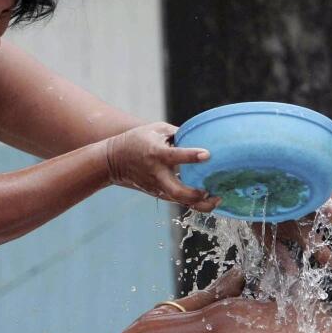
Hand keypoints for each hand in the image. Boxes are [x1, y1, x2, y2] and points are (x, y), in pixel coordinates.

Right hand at [105, 122, 219, 211]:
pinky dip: (194, 202)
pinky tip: (209, 199)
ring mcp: (157, 186)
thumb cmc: (138, 140)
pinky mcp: (158, 193)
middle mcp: (157, 173)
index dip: (192, 156)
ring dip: (200, 203)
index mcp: (157, 154)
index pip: (175, 156)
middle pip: (177, 191)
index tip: (207, 154)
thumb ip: (180, 133)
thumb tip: (202, 134)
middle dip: (195, 195)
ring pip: (180, 201)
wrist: (114, 160)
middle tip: (211, 191)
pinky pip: (179, 200)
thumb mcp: (157, 129)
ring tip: (217, 198)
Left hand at [252, 183, 331, 264]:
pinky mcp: (315, 180)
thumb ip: (279, 255)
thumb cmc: (257, 210)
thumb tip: (294, 275)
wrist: (252, 179)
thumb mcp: (263, 235)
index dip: (324, 255)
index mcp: (296, 222)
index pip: (314, 242)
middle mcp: (310, 206)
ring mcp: (315, 191)